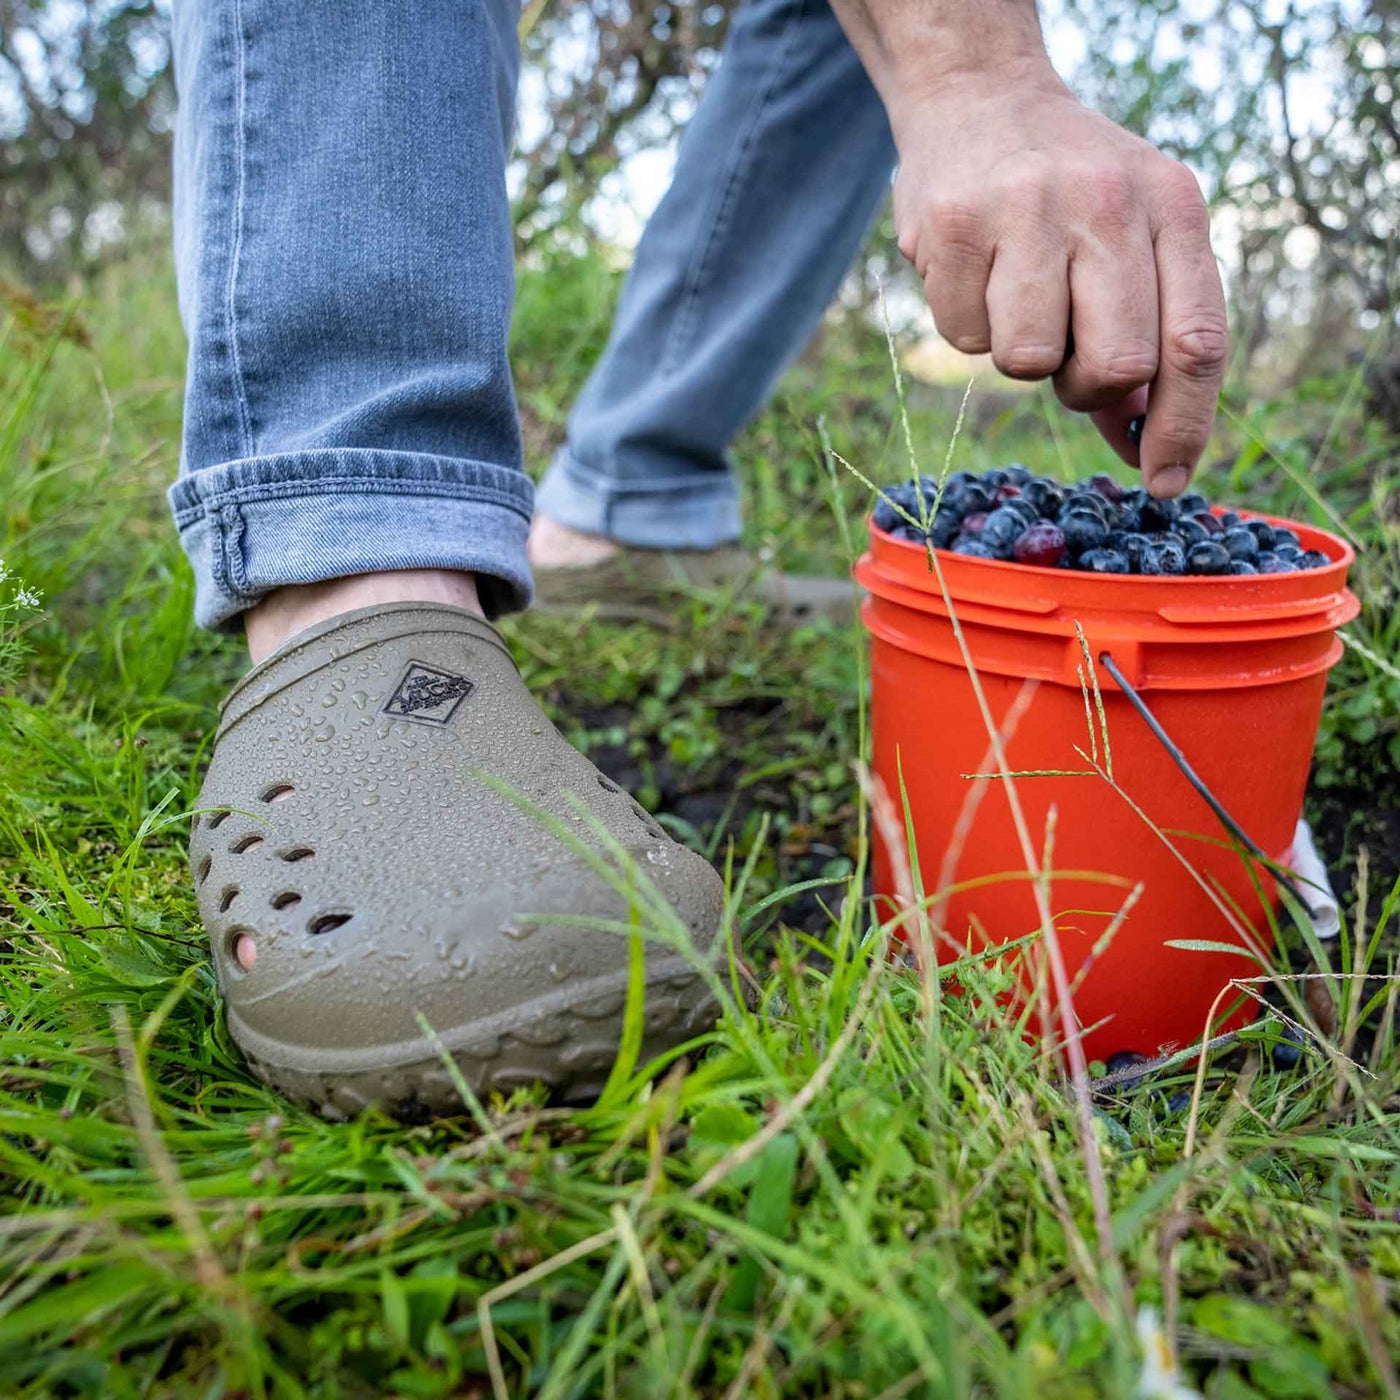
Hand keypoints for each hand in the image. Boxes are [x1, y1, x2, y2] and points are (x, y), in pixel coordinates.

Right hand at [891, 74, 1228, 497]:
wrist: (978, 97)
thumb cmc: (1062, 191)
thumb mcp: (1126, 240)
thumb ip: (1144, 334)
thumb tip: (1141, 445)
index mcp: (1172, 207)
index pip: (1195, 343)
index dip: (1184, 427)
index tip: (1164, 483)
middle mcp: (1110, 201)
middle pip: (1116, 365)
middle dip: (1085, 385)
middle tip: (1064, 350)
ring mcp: (1029, 208)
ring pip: (1030, 362)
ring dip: (1020, 353)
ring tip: (1014, 294)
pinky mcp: (955, 225)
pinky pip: (965, 337)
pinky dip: (966, 323)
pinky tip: (972, 271)